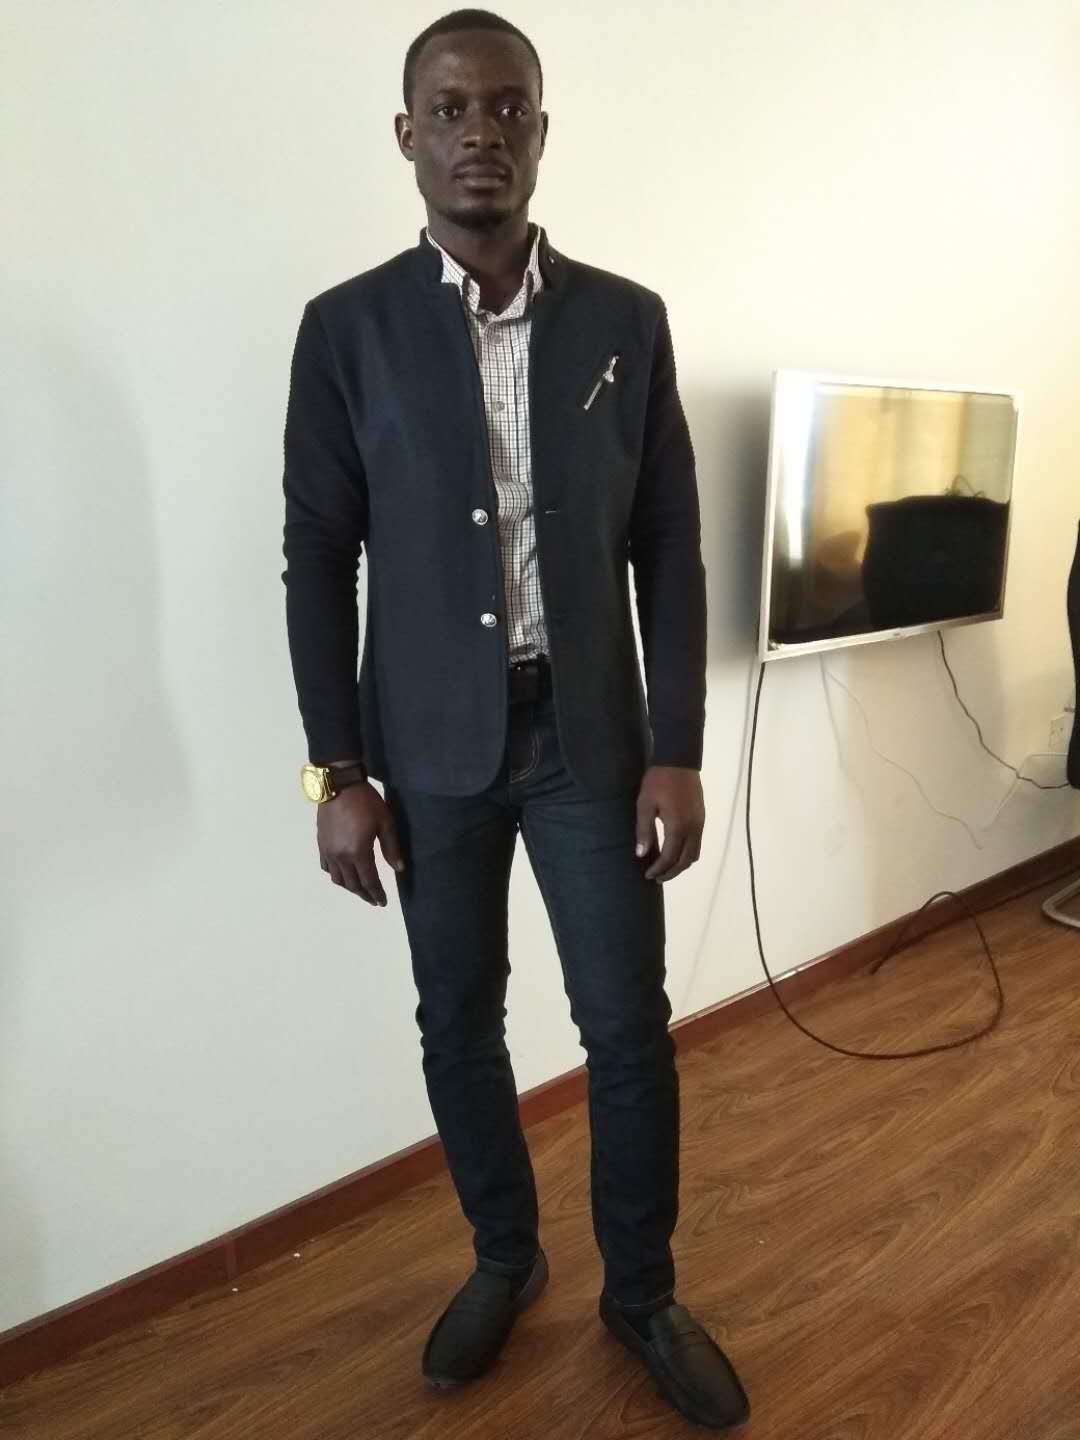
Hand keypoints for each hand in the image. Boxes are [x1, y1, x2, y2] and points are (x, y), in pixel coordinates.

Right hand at [317, 782, 405, 905]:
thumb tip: (399, 869)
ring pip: (337, 879)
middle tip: (373, 899)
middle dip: (364, 894)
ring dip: (349, 887)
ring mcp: (328, 851)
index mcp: (358, 852)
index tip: (383, 902)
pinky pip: (326, 867)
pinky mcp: (321, 844)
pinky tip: (342, 873)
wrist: (339, 785)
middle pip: (352, 884)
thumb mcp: (385, 822)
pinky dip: (335, 874)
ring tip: (360, 889)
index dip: (377, 893)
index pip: (369, 881)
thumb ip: (392, 848)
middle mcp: (341, 857)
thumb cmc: (366, 802)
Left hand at [635, 766, 704, 883]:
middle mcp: (693, 829)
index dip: (658, 869)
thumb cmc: (658, 781)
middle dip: (672, 872)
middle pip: (686, 860)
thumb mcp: (645, 805)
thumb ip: (644, 830)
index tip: (648, 875)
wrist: (679, 760)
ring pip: (694, 853)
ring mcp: (700, 823)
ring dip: (681, 864)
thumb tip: (641, 854)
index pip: (670, 857)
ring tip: (666, 868)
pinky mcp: (701, 817)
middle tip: (657, 877)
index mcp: (678, 827)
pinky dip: (687, 852)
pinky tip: (675, 850)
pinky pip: (697, 843)